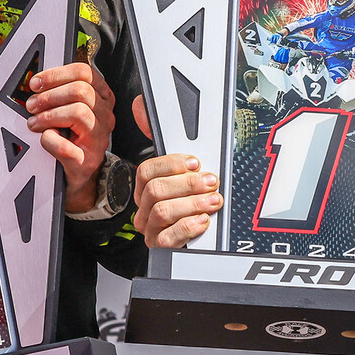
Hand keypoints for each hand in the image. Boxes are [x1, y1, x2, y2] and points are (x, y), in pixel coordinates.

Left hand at [27, 62, 117, 211]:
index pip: (85, 73)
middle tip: (32, 105)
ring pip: (78, 112)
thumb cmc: (72, 138)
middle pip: (81, 90)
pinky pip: (64, 146)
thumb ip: (62, 92)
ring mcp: (99, 140)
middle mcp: (105, 117)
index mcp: (103, 98)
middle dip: (49, 96)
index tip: (36, 83)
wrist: (77, 174)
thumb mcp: (72, 109)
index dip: (56, 74)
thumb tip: (37, 81)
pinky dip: (48, 140)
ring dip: (48, 115)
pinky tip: (43, 139)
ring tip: (34, 123)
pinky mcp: (86, 162)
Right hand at [129, 94, 222, 247]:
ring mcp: (152, 230)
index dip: (172, 164)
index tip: (196, 162)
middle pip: (155, 190)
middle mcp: (145, 208)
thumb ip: (170, 140)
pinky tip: (203, 221)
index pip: (147, 170)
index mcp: (148, 187)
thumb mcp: (187, 169)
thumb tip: (142, 105)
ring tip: (213, 201)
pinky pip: (167, 239)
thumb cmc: (193, 201)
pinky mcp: (161, 249)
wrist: (203, 243)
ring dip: (191, 203)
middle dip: (188, 184)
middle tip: (211, 182)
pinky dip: (187, 227)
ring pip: (161, 211)